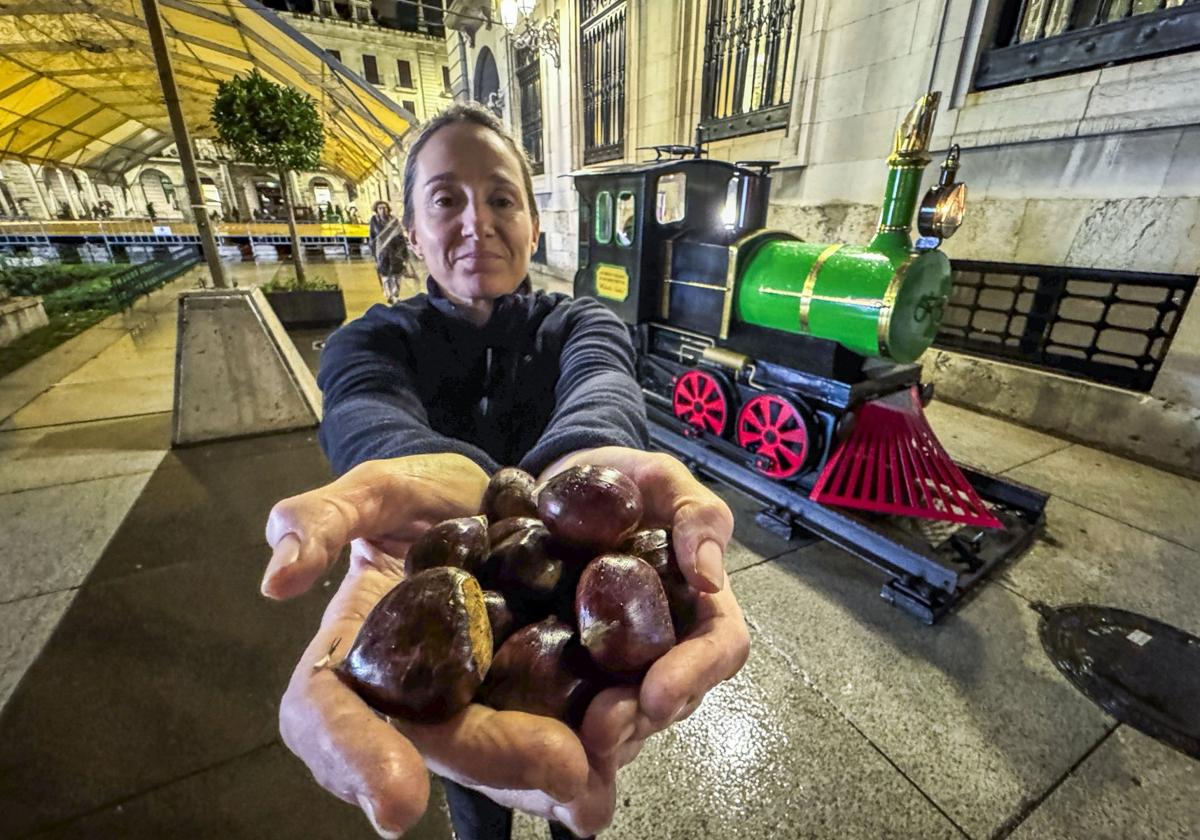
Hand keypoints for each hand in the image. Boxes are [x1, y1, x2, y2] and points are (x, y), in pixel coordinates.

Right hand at [263, 456, 591, 836]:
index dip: (353, 757)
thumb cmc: (417, 497)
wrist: (486, 495)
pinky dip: (582, 757)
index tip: (397, 802)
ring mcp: (470, 702)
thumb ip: (323, 519)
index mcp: (352, 654)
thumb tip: (276, 576)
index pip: (326, 714)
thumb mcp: (374, 490)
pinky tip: (612, 773)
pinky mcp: (524, 695)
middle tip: (558, 767)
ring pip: (495, 761)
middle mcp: (407, 695)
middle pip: (434, 746)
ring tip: (594, 788)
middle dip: (493, 763)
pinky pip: (545, 736)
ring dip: (546, 782)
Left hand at [536, 448, 751, 814]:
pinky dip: (559, 726)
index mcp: (699, 606)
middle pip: (670, 700)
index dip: (693, 676)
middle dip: (637, 720)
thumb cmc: (625, 481)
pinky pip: (573, 709)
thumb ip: (698, 515)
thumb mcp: (664, 480)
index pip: (719, 651)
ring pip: (625, 717)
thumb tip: (710, 577)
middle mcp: (666, 645)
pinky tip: (531, 732)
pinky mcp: (572, 671)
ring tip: (567, 739)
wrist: (562, 485)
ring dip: (601, 734)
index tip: (657, 693)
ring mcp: (618, 664)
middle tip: (599, 730)